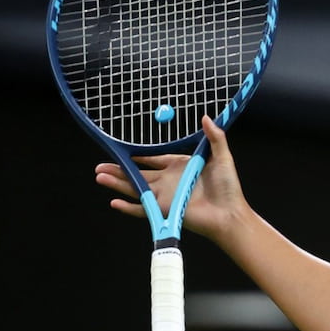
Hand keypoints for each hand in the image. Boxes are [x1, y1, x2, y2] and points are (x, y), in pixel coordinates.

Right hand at [96, 117, 248, 242]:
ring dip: (117, 183)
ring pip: (135, 189)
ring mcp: (165, 198)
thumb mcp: (221, 157)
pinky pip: (142, 210)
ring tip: (99, 177)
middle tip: (100, 165)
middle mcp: (169, 183)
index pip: (155, 160)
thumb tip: (207, 117)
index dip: (140, 157)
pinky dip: (128, 208)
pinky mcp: (165, 211)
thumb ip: (215, 138)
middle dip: (119, 170)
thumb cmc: (228, 188)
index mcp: (180, 168)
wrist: (229, 213)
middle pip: (138, 175)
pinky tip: (114, 202)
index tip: (125, 151)